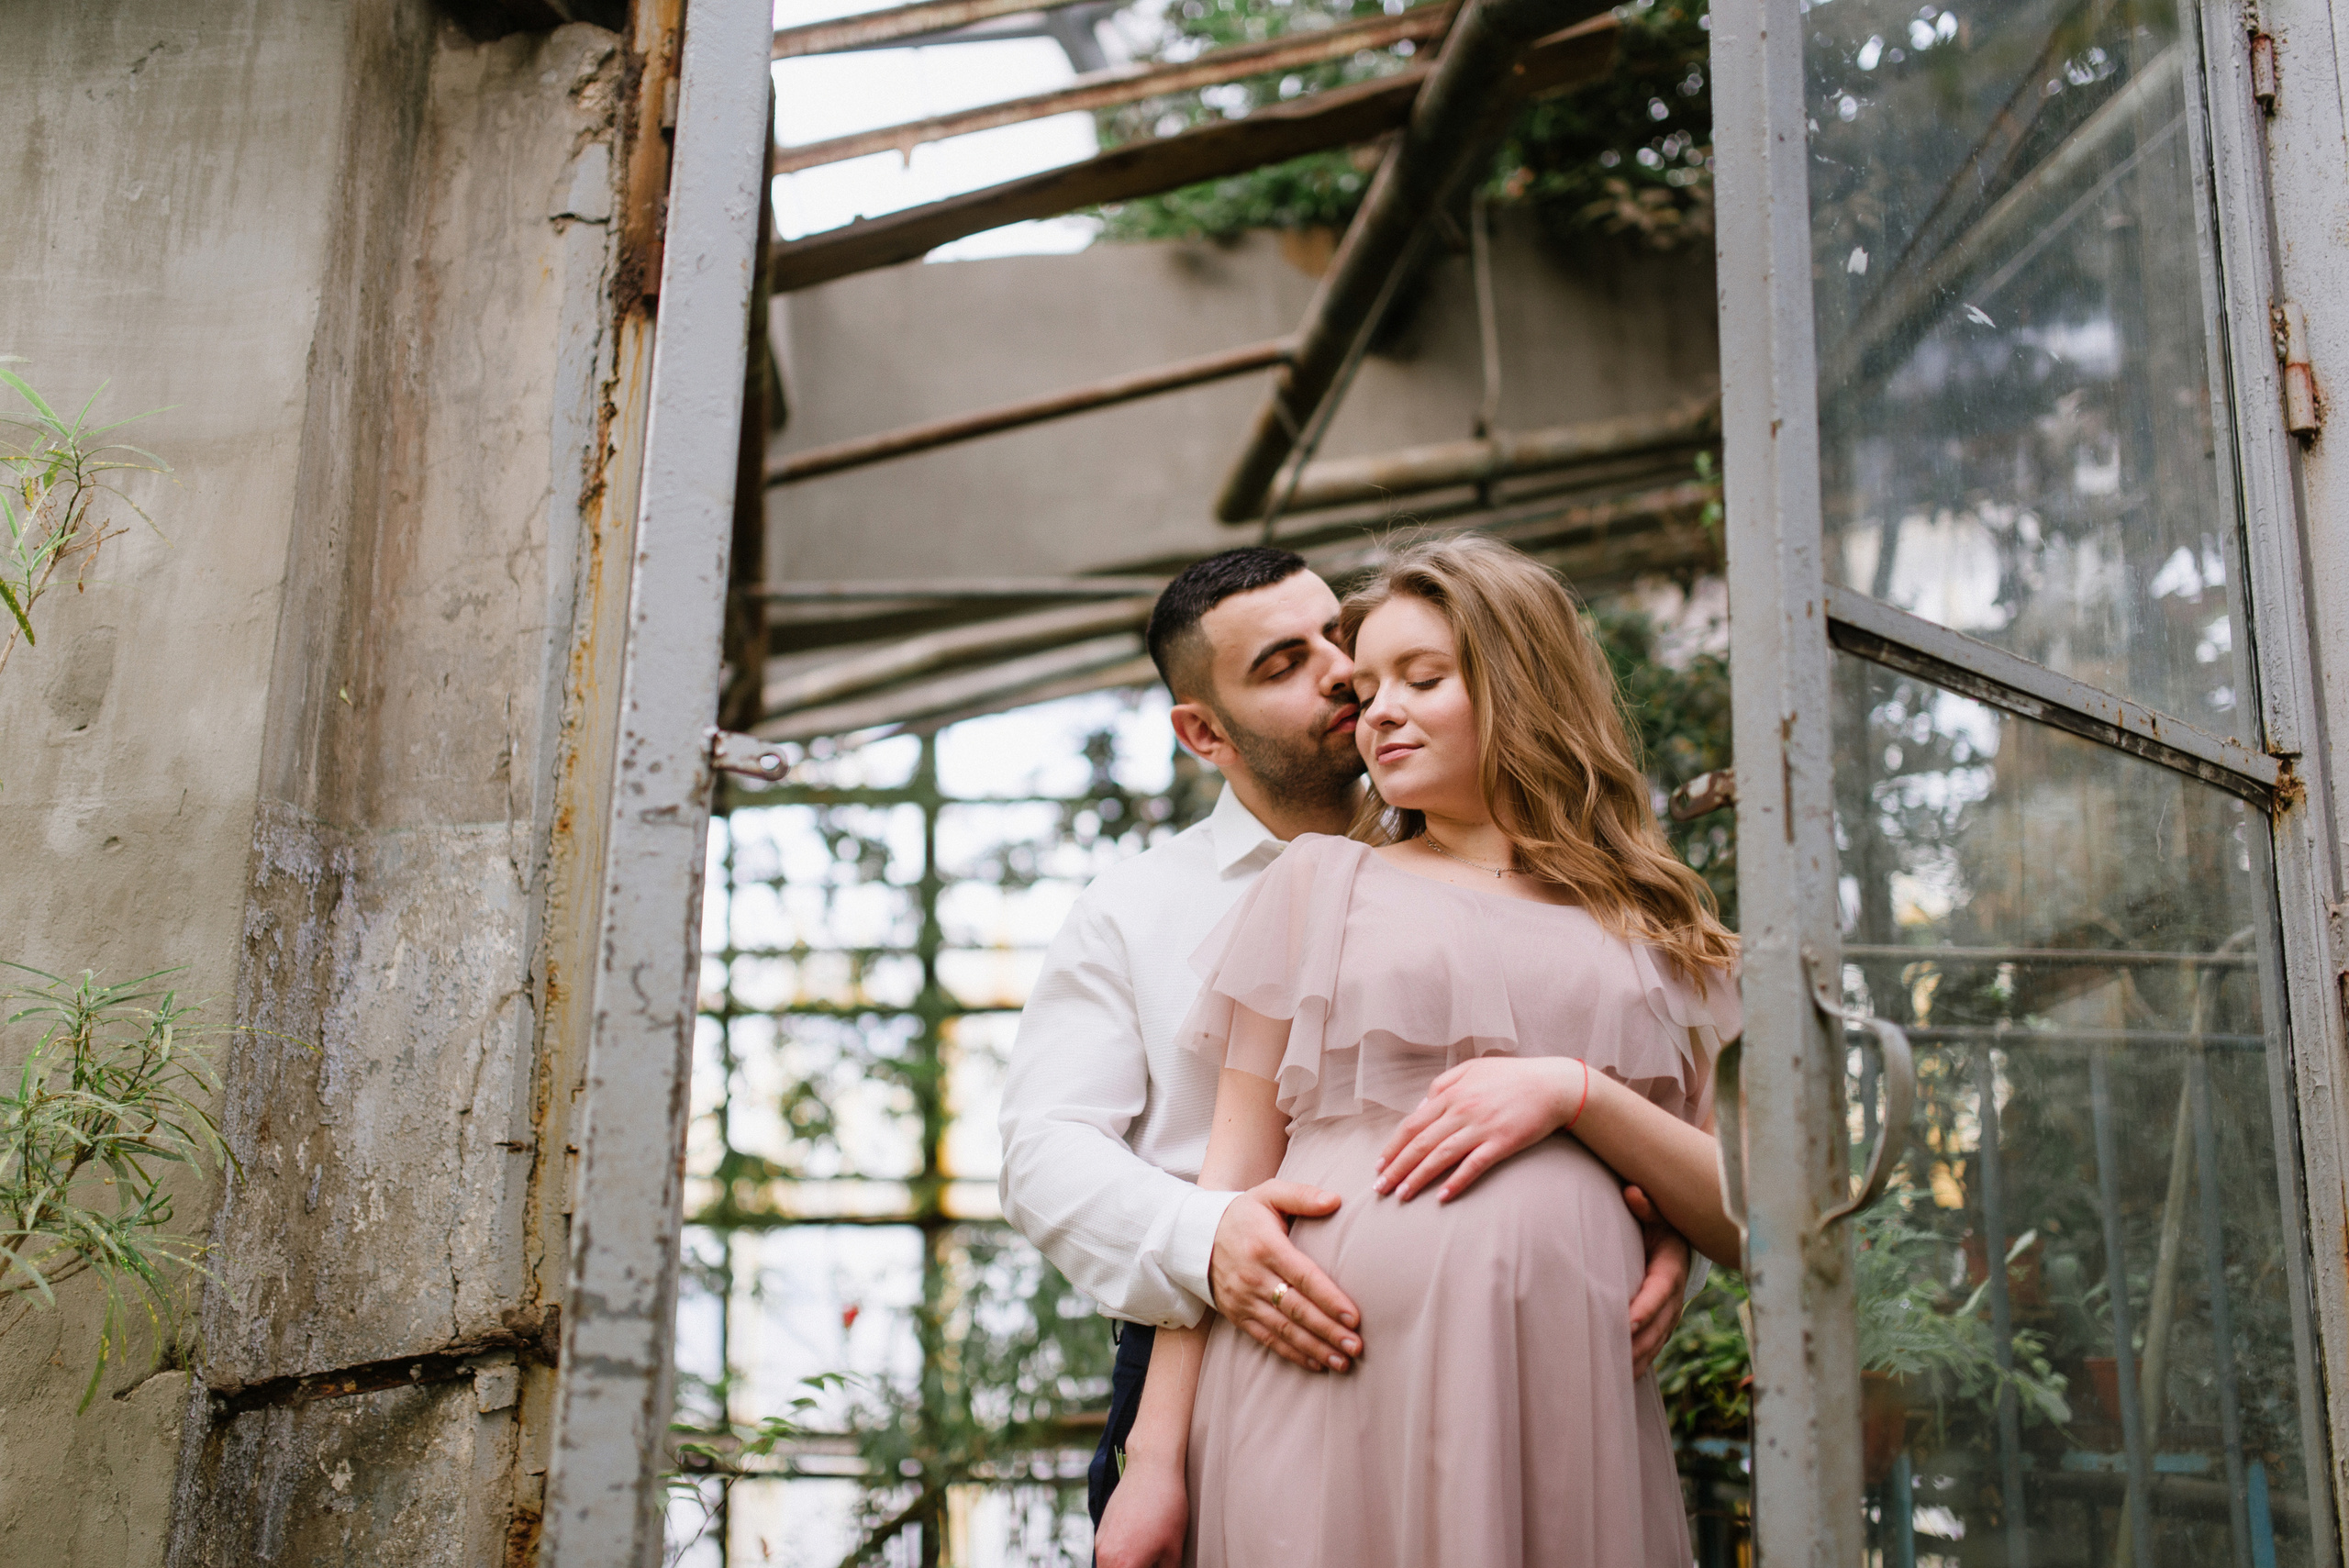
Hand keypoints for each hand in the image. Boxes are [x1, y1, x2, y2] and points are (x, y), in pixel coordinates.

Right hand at [1096, 1452, 1187, 1567]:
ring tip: (1146, 1560)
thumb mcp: (1173, 1550)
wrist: (1151, 1468)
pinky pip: (1107, 1556)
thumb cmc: (1166, 1507)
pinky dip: (1119, 1561)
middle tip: (1152, 1564)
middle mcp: (1106, 1556)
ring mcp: (1100, 1541)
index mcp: (1123, 1566)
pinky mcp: (1101, 1529)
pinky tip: (1137, 1552)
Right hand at [1209, 1182, 1362, 1371]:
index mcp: (1266, 1247)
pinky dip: (1292, 1353)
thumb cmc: (1244, 1214)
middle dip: (1328, 1331)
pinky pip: (1267, 1339)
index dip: (1329, 1299)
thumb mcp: (1269, 1194)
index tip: (1354, 1317)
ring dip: (1315, 1348)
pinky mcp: (1237, 1315)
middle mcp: (1253, 1277)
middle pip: (1297, 1310)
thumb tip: (1336, 1200)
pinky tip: (1316, 1362)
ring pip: (1284, 1329)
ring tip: (1342, 1362)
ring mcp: (1244, 1299)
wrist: (1196, 1235)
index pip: (1303, 1277)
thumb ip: (1302, 1196)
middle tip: (1356, 1347)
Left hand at [1375, 1056, 1581, 1202]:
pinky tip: (1442, 1197)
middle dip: (1397, 1167)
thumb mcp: (1472, 1069)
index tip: (1380, 1164)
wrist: (1553, 1085)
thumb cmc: (1511, 1077)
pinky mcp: (1502, 1142)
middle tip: (1380, 1188)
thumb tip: (1420, 1107)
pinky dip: (1456, 1182)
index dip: (1394, 1146)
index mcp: (1451, 1093)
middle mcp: (1461, 1110)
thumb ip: (1442, 1085)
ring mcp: (1481, 1127)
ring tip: (1402, 1195)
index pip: (1412, 1124)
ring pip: (1441, 1156)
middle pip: (1421, 1143)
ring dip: (1418, 1178)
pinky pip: (1474, 1166)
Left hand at [1623, 1184, 1690, 1377]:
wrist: (1672, 1237)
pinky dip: (1640, 1362)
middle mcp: (1675, 1295)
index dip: (1646, 1307)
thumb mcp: (1656, 1210)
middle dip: (1638, 1343)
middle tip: (1614, 1358)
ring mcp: (1670, 1312)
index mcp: (1671, 1266)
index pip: (1660, 1290)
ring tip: (1614, 1375)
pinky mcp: (1662, 1323)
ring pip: (1656, 1341)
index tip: (1627, 1322)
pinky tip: (1621, 1378)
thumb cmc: (1656, 1221)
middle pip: (1659, 1324)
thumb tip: (1632, 1193)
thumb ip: (1645, 1205)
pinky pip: (1653, 1346)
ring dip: (1638, 1358)